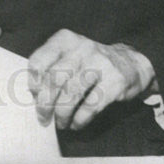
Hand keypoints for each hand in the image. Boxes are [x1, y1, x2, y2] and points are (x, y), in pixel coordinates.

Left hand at [28, 29, 155, 130]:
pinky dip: (80, 119)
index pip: (39, 61)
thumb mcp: (70, 54)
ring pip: (72, 94)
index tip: (34, 97)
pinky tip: (76, 124)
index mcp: (65, 39)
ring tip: (60, 123)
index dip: (33, 83)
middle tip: (43, 117)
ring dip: (62, 114)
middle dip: (45, 103)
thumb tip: (34, 96)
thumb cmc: (90, 62)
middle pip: (54, 79)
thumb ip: (51, 67)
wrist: (129, 62)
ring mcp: (100, 63)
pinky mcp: (114, 81)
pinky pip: (91, 106)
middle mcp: (81, 48)